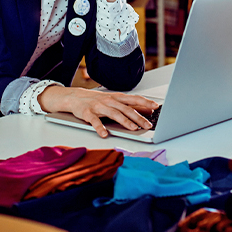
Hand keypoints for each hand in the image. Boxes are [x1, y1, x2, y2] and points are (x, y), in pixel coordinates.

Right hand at [38, 85, 158, 137]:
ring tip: (133, 128)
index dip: (145, 102)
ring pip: (114, 114)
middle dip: (139, 117)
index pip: (134, 99)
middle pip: (127, 108)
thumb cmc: (97, 100)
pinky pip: (95, 121)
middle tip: (148, 125)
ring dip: (125, 121)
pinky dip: (100, 128)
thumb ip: (127, 105)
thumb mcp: (113, 100)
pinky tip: (105, 134)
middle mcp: (110, 101)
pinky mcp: (88, 113)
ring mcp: (99, 106)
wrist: (75, 97)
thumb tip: (145, 110)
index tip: (156, 106)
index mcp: (117, 97)